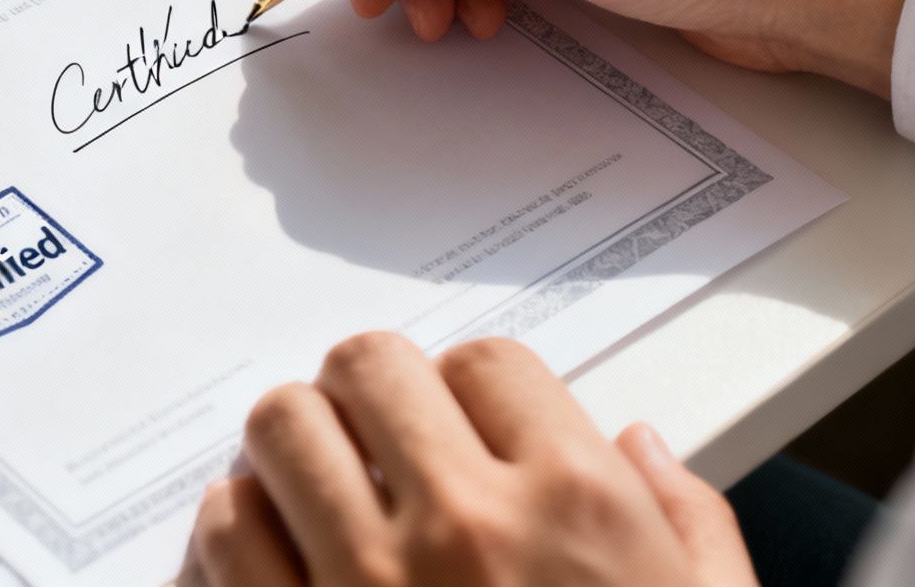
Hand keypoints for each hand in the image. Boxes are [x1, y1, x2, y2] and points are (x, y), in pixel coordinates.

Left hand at [178, 333, 758, 586]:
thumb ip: (689, 527)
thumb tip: (637, 448)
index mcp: (575, 510)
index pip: (486, 361)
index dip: (472, 390)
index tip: (467, 424)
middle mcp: (461, 527)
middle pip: (367, 368)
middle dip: (372, 397)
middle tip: (383, 441)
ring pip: (280, 430)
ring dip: (297, 452)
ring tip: (320, 490)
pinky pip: (225, 529)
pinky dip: (238, 526)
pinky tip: (274, 552)